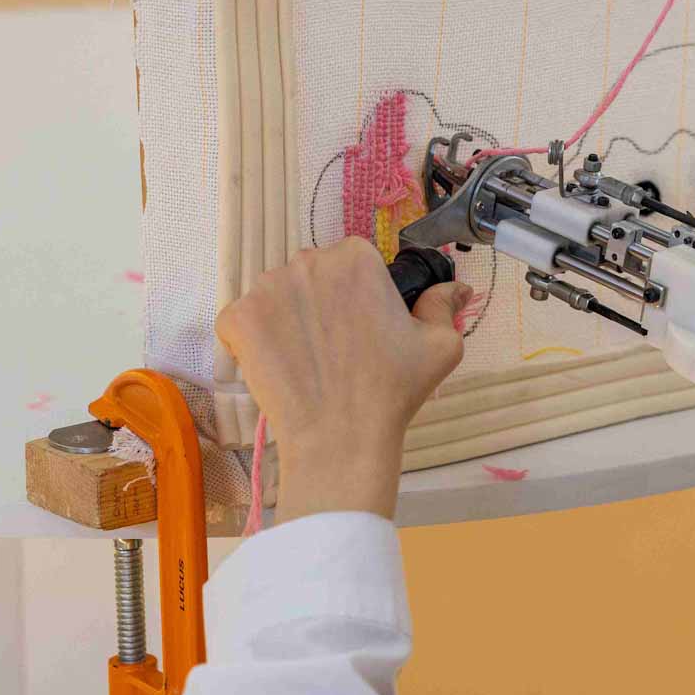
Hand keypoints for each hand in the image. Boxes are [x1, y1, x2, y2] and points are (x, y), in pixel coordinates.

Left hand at [215, 237, 472, 521]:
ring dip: (290, 318)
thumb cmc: (393, 390)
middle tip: (340, 346)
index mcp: (356, 257)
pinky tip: (282, 366)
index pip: (354, 261)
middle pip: (313, 274)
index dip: (361, 294)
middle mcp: (306, 261)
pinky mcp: (236, 319)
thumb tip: (458, 288)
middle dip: (323, 301)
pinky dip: (257, 340)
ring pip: (278, 296)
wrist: (339, 437)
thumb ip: (444, 304)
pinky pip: (245, 320)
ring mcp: (264, 289)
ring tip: (311, 359)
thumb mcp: (441, 344)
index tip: (365, 325)